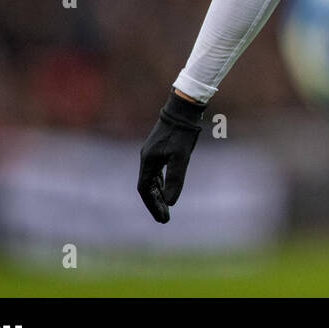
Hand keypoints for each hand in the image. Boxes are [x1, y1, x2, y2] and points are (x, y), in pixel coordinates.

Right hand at [138, 89, 206, 222]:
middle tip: (165, 219)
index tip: (162, 218)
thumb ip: (175, 179)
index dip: (152, 205)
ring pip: (151, 179)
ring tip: (166, 208)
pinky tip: (166, 189)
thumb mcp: (181, 157)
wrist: (183, 108)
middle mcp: (147, 158)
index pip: (145, 189)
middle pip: (147, 187)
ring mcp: (152, 153)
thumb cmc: (182, 132)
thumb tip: (170, 202)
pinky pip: (156, 172)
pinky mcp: (159, 149)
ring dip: (158, 194)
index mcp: (148, 161)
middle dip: (155, 203)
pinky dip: (160, 183)